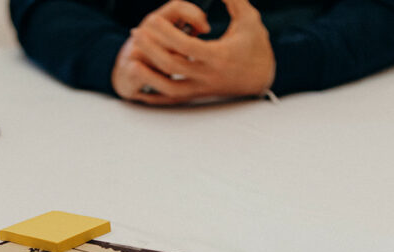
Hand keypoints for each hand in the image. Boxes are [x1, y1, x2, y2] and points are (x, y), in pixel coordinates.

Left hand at [112, 0, 274, 104]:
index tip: (152, 20)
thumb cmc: (255, 46)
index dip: (166, 33)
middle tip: (136, 33)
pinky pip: (171, 100)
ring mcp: (200, 88)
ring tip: (131, 60)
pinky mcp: (196, 96)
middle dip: (151, 49)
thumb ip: (233, 0)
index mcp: (218, 56)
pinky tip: (138, 91)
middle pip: (171, 65)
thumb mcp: (249, 19)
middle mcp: (207, 75)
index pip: (186, 46)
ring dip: (147, 74)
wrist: (262, 78)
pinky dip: (153, 96)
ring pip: (168, 87)